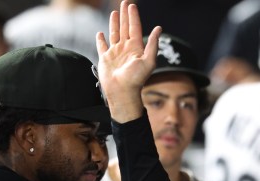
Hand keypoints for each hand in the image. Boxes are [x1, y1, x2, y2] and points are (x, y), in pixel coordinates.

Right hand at [95, 0, 160, 121]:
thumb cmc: (136, 79)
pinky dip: (100, 39)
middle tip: (124, 2)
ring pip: (114, 34)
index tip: (131, 5)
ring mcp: (115, 53)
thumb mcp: (148, 60)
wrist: (122, 92)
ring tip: (115, 13)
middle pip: (125, 28)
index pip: (135, 28)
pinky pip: (102, 46)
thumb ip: (153, 44)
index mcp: (136, 48)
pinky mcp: (105, 58)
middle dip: (125, 15)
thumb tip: (159, 28)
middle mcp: (126, 49)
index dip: (133, 16)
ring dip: (115, 23)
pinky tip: (101, 33)